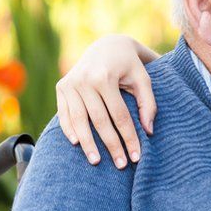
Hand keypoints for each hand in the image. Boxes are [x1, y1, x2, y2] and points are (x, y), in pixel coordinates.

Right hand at [55, 34, 156, 168]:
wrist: (107, 46)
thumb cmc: (130, 66)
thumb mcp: (143, 80)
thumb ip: (148, 104)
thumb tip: (149, 131)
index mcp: (105, 77)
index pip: (119, 115)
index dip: (129, 138)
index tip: (137, 156)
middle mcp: (84, 80)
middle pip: (99, 121)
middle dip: (111, 145)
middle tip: (121, 165)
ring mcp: (70, 83)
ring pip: (79, 120)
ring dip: (88, 143)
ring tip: (96, 161)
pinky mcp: (61, 86)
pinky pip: (64, 113)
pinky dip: (69, 129)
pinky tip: (77, 144)